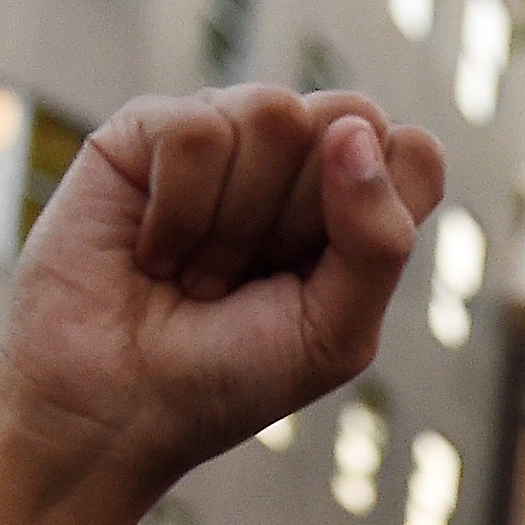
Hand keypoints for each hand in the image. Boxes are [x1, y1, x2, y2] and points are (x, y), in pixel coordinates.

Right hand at [0, 87, 446, 496]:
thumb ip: (379, 241)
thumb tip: (352, 130)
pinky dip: (178, 213)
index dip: (375, 209)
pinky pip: (197, 130)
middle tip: (251, 280)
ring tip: (198, 275)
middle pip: (347, 116)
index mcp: (351, 200)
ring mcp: (221, 133)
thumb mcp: (335, 333)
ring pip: (273, 113)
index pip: (412, 151)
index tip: (321, 278)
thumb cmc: (228, 378)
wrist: (113, 412)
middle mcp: (291, 156)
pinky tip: (154, 253)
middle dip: (302, 218)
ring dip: (235, 224)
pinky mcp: (146, 129)